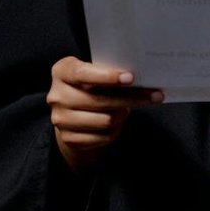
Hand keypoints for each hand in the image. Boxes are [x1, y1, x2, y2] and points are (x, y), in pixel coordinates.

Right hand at [47, 56, 161, 173]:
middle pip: (99, 100)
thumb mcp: (94, 73)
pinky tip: (117, 124)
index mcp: (61, 72)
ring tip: (127, 110)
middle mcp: (56, 95)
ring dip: (122, 115)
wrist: (72, 115)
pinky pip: (103, 137)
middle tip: (153, 96)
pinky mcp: (68, 138)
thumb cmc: (89, 87)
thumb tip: (140, 78)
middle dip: (130, 98)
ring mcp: (60, 119)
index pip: (83, 74)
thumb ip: (108, 73)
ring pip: (105, 120)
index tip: (130, 78)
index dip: (107, 76)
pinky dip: (115, 131)